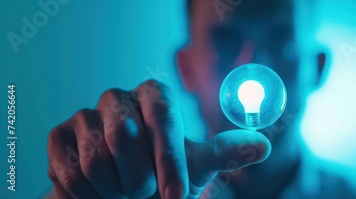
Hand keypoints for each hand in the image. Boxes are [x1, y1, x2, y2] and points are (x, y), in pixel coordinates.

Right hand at [47, 80, 270, 198]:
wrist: (121, 197)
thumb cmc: (162, 179)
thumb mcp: (196, 168)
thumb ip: (224, 152)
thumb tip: (263, 145)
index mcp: (154, 97)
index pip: (162, 116)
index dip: (169, 159)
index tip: (176, 197)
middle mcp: (118, 99)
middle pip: (124, 136)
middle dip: (139, 179)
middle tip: (143, 192)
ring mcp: (85, 115)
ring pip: (97, 157)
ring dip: (115, 189)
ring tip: (122, 192)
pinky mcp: (59, 136)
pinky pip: (71, 170)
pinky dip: (89, 194)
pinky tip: (98, 193)